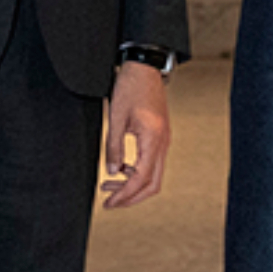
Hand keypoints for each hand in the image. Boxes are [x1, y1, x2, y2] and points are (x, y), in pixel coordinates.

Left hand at [101, 61, 169, 207]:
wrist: (145, 68)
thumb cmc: (130, 88)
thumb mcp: (115, 118)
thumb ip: (114, 148)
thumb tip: (112, 172)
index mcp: (153, 140)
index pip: (140, 178)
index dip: (124, 195)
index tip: (109, 203)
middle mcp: (163, 144)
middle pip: (152, 184)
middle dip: (131, 197)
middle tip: (110, 202)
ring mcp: (164, 141)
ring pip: (153, 175)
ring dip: (132, 184)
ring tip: (109, 184)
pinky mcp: (160, 137)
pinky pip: (152, 163)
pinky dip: (137, 172)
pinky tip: (121, 168)